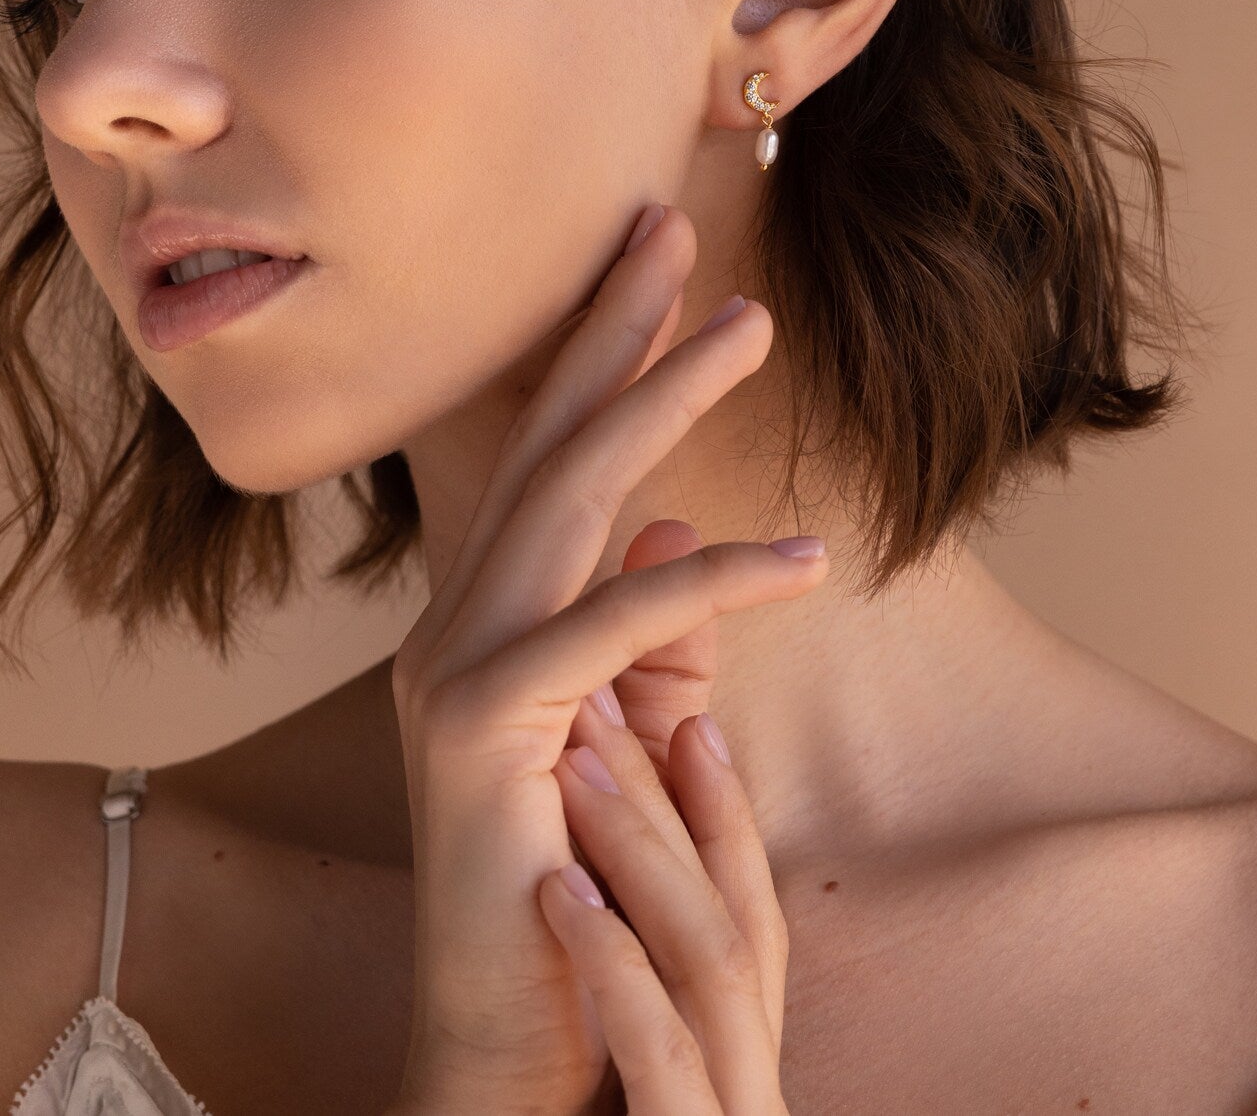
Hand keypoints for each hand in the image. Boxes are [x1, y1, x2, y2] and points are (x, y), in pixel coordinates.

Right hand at [385, 203, 828, 1115]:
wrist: (513, 1032)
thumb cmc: (579, 878)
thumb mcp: (630, 736)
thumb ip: (653, 639)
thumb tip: (679, 529)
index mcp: (486, 615)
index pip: (547, 457)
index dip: (598, 354)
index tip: (654, 268)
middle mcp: (452, 621)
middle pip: (546, 442)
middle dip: (613, 328)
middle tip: (668, 223)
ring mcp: (448, 669)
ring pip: (570, 501)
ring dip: (663, 399)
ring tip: (751, 323)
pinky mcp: (473, 731)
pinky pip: (611, 633)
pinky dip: (713, 588)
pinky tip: (807, 554)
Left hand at [539, 700, 794, 1115]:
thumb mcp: (633, 1082)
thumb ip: (649, 991)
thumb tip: (622, 863)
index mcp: (742, 1066)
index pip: (755, 921)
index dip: (729, 816)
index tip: (692, 724)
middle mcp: (751, 1088)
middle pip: (736, 916)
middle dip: (675, 800)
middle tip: (607, 704)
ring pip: (713, 959)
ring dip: (644, 849)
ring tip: (574, 766)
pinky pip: (661, 1052)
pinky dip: (613, 960)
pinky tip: (557, 888)